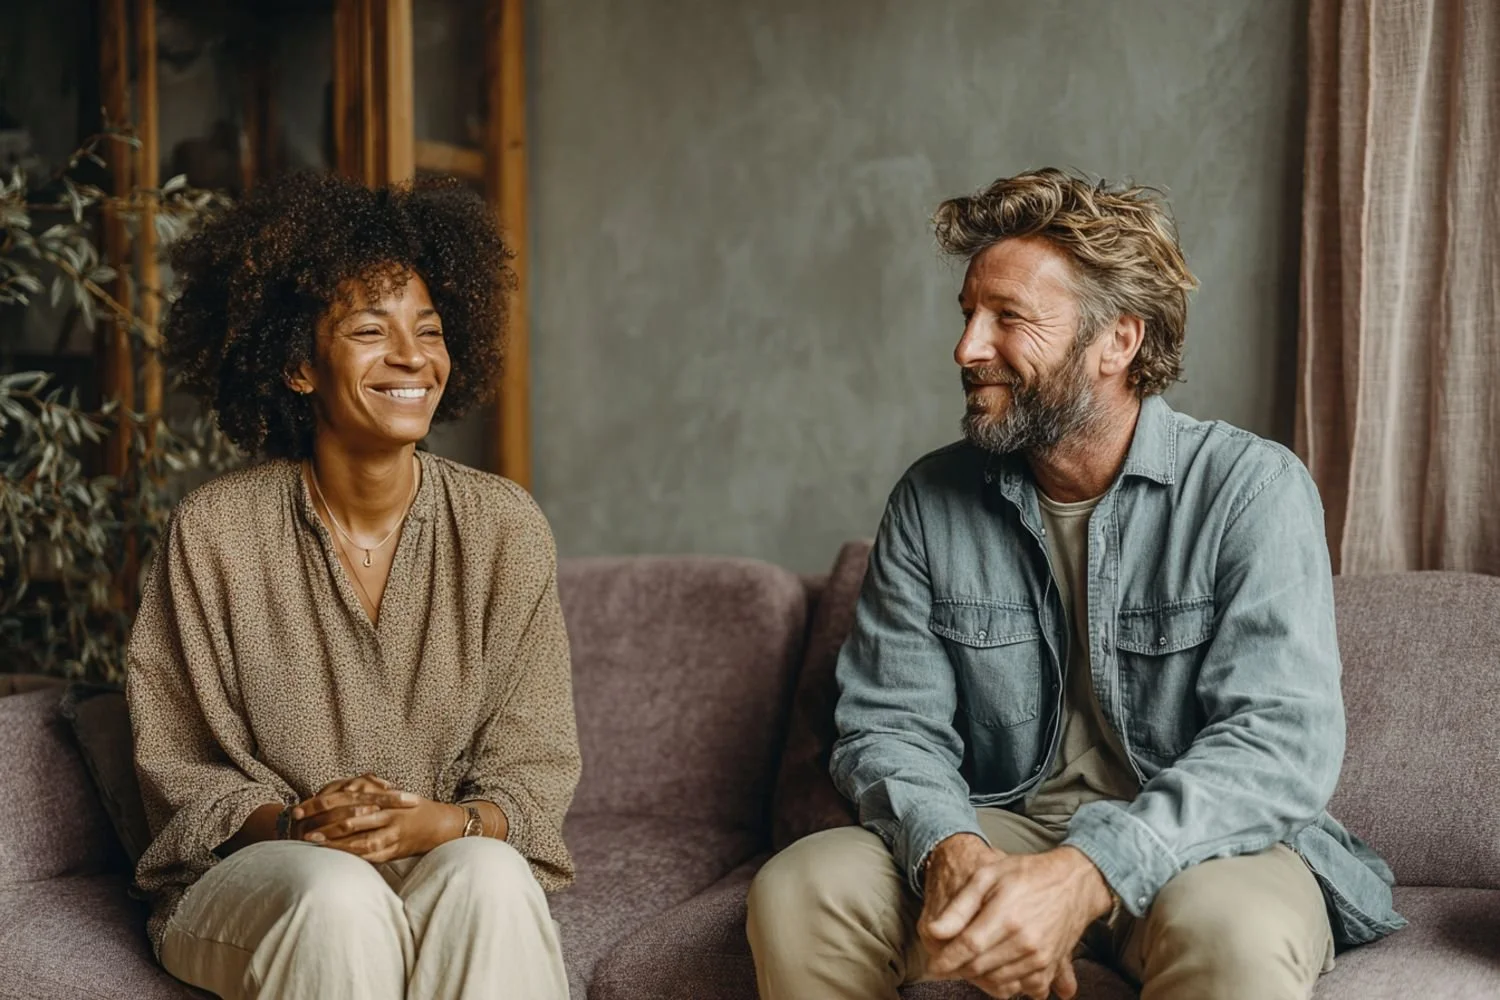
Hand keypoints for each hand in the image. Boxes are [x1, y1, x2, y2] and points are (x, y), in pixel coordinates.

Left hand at [291, 774, 461, 863]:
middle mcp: (386, 813)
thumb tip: (344, 788)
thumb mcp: (392, 796)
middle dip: (322, 822)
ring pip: (359, 837)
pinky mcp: (396, 849)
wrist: (443, 824)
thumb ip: (370, 793)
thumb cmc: (414, 810)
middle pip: (349, 816)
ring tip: (313, 842)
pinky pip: (371, 854)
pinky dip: (352, 855)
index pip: (346, 797)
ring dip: (335, 841)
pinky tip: (337, 859)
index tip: (300, 807)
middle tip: (299, 827)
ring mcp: (392, 832)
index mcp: (383, 797)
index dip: (321, 803)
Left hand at [920, 839, 1110, 998]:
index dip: (945, 960)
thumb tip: (934, 932)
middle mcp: (1025, 942)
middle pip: (979, 968)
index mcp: (1006, 917)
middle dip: (959, 968)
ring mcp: (1041, 957)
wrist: (1072, 881)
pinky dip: (1008, 985)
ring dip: (980, 978)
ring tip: (970, 964)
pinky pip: (1025, 988)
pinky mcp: (1052, 965)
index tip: (932, 965)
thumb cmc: (1025, 874)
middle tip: (948, 962)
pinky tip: (998, 971)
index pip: (967, 948)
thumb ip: (959, 907)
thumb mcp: (987, 876)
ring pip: (999, 981)